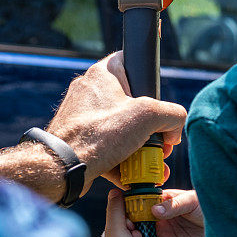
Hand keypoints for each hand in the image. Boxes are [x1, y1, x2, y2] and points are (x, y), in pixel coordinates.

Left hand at [47, 52, 186, 193]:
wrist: (62, 168)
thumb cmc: (99, 135)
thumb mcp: (147, 117)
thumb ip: (172, 114)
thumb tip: (174, 129)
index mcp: (103, 74)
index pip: (131, 60)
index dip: (148, 76)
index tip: (158, 98)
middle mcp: (90, 91)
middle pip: (131, 102)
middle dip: (150, 126)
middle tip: (162, 143)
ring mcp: (82, 116)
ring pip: (120, 127)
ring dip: (139, 147)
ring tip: (151, 165)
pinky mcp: (78, 139)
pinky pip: (107, 146)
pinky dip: (121, 159)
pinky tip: (133, 176)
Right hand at [97, 189, 204, 236]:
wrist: (225, 228)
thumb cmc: (209, 208)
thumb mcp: (192, 201)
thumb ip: (175, 204)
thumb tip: (155, 210)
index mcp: (165, 201)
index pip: (144, 201)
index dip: (135, 205)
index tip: (128, 209)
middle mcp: (161, 218)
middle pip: (140, 220)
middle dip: (132, 223)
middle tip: (129, 225)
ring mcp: (164, 234)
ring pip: (144, 236)